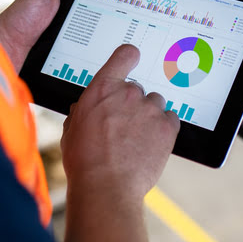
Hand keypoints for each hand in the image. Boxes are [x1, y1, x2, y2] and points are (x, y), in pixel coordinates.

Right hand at [61, 45, 179, 209]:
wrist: (105, 186)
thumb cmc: (84, 161)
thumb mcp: (72, 129)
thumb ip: (83, 111)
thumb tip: (85, 109)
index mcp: (103, 88)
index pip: (124, 55)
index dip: (130, 56)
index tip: (133, 58)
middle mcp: (128, 93)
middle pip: (138, 89)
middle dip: (133, 104)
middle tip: (124, 127)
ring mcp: (150, 109)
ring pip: (155, 105)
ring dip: (149, 117)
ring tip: (137, 139)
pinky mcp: (167, 127)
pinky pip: (171, 120)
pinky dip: (164, 130)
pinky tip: (151, 144)